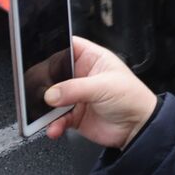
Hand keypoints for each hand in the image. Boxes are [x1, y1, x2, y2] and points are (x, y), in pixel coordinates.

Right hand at [45, 36, 158, 150]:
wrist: (138, 127)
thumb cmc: (132, 97)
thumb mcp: (105, 86)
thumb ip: (76, 88)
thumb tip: (51, 93)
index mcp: (92, 58)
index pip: (67, 47)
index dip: (53, 49)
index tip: (36, 57)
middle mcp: (81, 75)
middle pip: (54, 73)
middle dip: (44, 82)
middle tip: (37, 90)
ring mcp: (76, 96)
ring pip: (52, 97)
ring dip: (45, 107)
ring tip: (43, 113)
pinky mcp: (74, 115)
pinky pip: (56, 118)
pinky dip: (52, 124)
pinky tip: (55, 127)